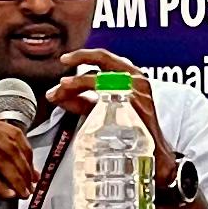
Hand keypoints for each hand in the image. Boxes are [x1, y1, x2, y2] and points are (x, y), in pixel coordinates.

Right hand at [0, 111, 41, 205]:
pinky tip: (6, 193)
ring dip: (15, 179)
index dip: (27, 155)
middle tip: (30, 185)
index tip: (33, 172)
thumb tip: (28, 173)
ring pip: (2, 159)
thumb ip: (2, 163)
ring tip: (21, 192)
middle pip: (10, 146)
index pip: (14, 134)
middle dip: (24, 169)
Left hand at [51, 50, 174, 159]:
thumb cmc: (131, 131)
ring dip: (78, 80)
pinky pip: (105, 91)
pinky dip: (86, 90)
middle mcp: (136, 77)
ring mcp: (135, 89)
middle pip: (104, 58)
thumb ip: (81, 101)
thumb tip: (54, 95)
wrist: (153, 152)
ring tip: (62, 87)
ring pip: (101, 75)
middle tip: (63, 61)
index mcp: (132, 75)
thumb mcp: (104, 109)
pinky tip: (72, 95)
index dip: (81, 57)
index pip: (104, 58)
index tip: (65, 60)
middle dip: (80, 57)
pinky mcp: (133, 101)